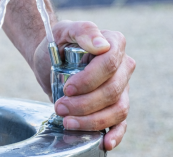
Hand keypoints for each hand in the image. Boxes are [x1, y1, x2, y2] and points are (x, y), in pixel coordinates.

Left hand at [32, 21, 134, 150]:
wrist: (49, 59)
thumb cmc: (58, 42)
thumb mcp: (63, 30)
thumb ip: (83, 31)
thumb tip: (102, 45)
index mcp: (115, 44)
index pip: (110, 64)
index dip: (89, 80)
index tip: (68, 88)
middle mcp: (123, 67)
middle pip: (112, 91)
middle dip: (85, 103)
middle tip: (60, 107)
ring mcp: (122, 88)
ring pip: (117, 110)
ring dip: (92, 120)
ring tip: (67, 121)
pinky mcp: (115, 106)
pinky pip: (122, 123)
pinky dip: (115, 135)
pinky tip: (105, 142)